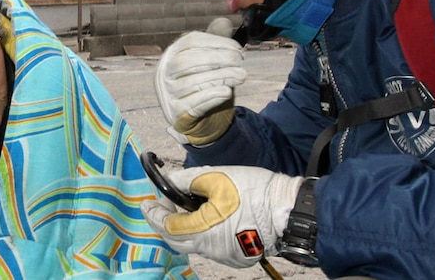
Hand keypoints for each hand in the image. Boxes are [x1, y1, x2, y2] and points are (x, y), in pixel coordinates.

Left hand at [141, 165, 302, 267]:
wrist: (288, 210)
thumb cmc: (254, 191)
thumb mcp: (216, 177)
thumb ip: (187, 179)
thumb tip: (169, 180)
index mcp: (202, 230)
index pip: (166, 225)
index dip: (153, 213)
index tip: (146, 203)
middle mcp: (211, 249)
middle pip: (176, 240)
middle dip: (165, 223)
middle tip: (164, 205)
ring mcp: (225, 256)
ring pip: (194, 245)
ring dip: (184, 228)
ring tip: (186, 207)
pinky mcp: (237, 257)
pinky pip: (211, 247)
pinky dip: (202, 234)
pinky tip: (207, 218)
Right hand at [155, 25, 245, 144]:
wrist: (201, 121)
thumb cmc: (206, 85)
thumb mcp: (211, 62)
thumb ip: (215, 43)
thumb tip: (224, 21)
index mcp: (171, 54)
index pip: (190, 41)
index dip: (216, 42)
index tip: (237, 48)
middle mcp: (164, 73)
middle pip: (187, 61)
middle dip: (218, 58)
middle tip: (240, 61)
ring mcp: (167, 94)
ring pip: (191, 82)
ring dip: (221, 77)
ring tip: (241, 76)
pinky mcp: (176, 113)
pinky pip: (193, 103)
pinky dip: (212, 96)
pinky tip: (227, 92)